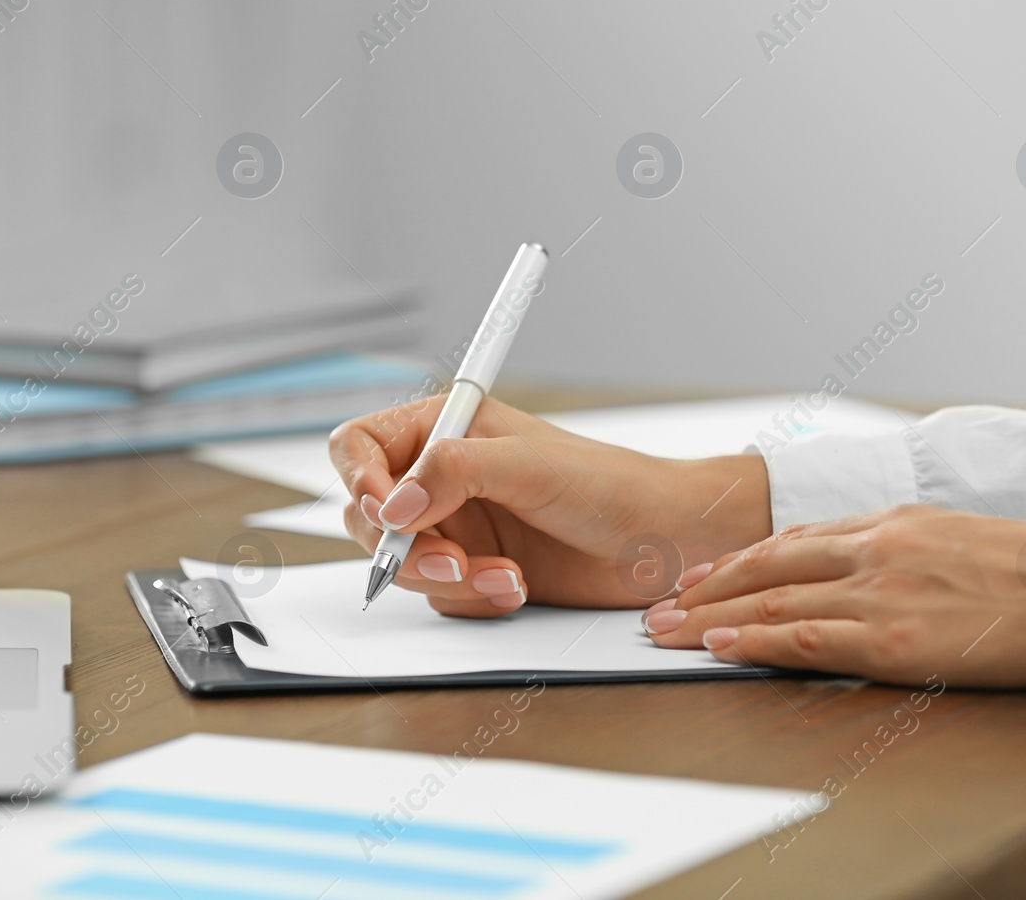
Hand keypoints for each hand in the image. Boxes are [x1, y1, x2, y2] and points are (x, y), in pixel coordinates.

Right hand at [329, 393, 771, 615]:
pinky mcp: (476, 569)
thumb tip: (395, 504)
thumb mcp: (529, 465)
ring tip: (502, 576)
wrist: (665, 542)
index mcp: (447, 428)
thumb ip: (453, 471)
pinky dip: (473, 597)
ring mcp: (458, 524)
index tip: (388, 516)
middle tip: (452, 561)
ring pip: (402, 563)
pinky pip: (440, 595)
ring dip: (446, 579)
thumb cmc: (612, 484)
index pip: (360, 446)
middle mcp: (444, 475)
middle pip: (370, 515)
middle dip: (405, 547)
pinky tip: (517, 586)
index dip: (360, 482)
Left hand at [643, 504, 1025, 687]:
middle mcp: (876, 547)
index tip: (704, 573)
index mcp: (894, 521)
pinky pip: (804, 638)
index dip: (742, 559)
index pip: (796, 540)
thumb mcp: (965, 539)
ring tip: (666, 630)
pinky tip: (720, 647)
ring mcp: (880, 590)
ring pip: (772, 601)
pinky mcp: (892, 637)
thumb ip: (910, 548)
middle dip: (707, 585)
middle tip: (661, 602)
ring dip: (711, 616)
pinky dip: (755, 642)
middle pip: (768, 564)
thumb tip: (879, 566)